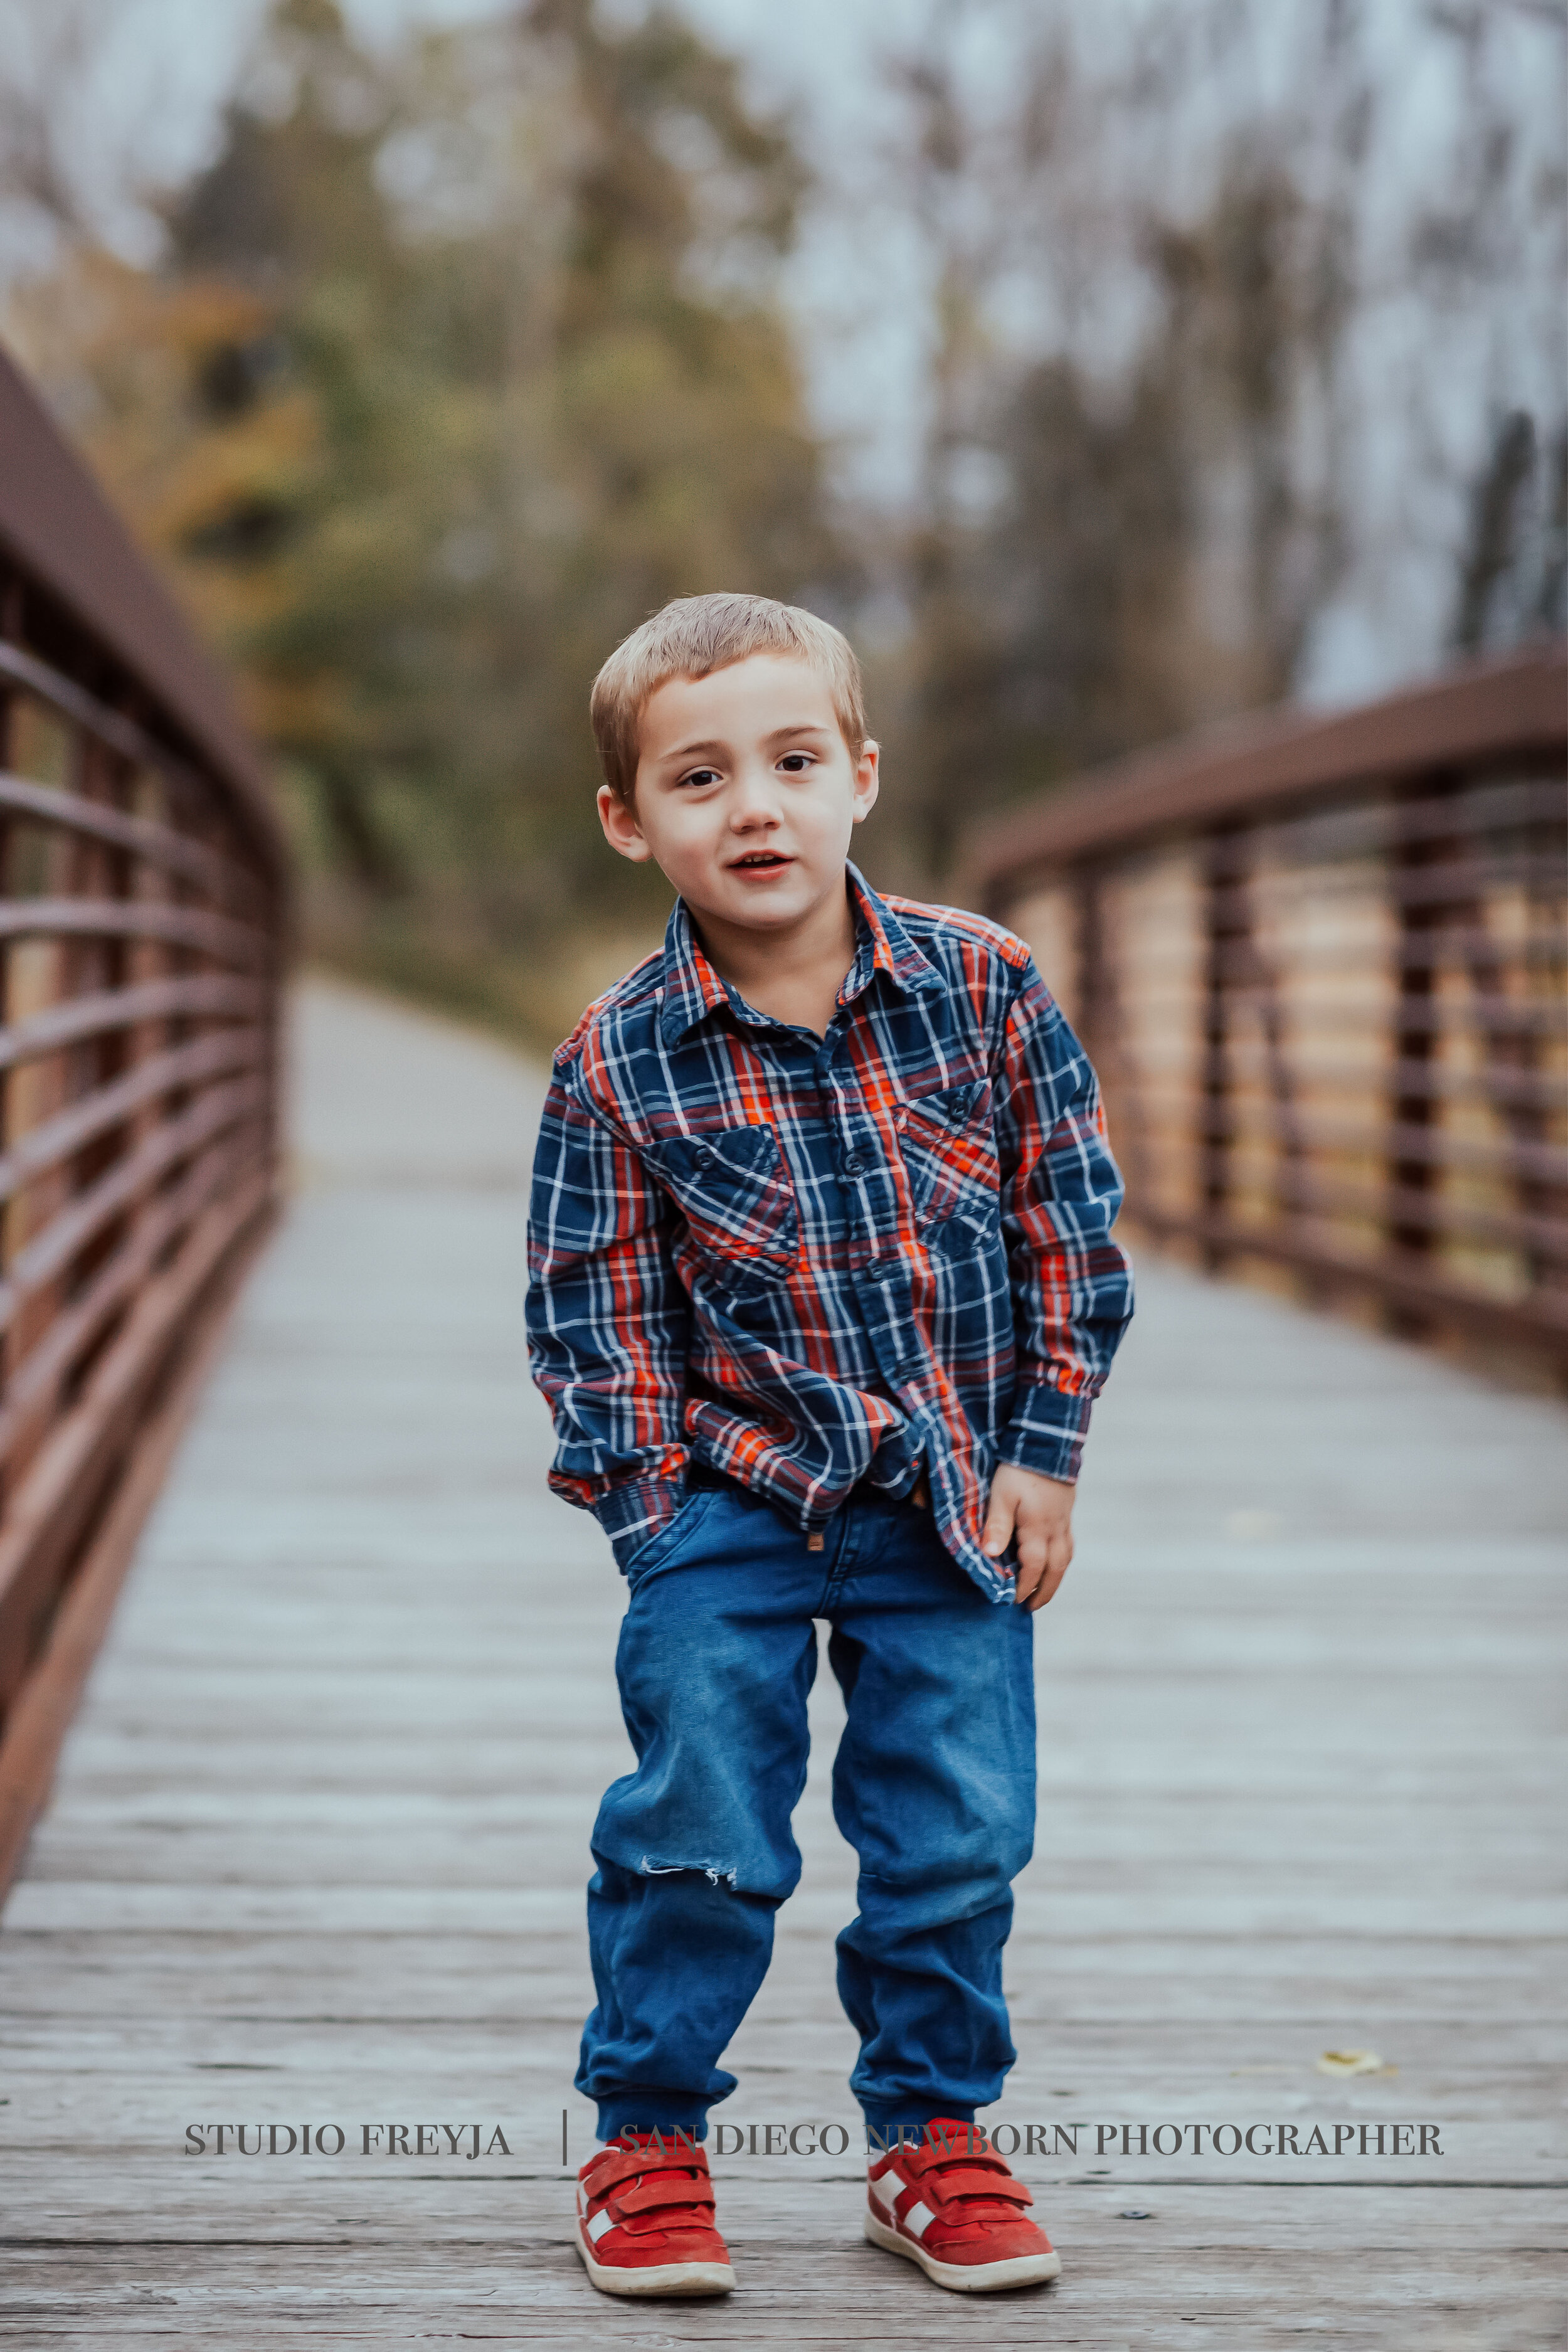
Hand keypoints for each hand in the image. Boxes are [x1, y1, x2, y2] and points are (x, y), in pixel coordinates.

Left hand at [981, 1463, 1074, 1610]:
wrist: (1047, 1442)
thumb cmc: (1018, 1469)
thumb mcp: (1001, 1495)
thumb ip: (997, 1525)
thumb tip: (989, 1555)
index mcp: (1038, 1529)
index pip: (1034, 1568)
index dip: (1024, 1587)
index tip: (1013, 1600)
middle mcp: (1055, 1529)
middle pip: (1056, 1569)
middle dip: (1045, 1591)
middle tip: (1033, 1606)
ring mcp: (1064, 1521)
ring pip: (1065, 1558)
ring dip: (1056, 1577)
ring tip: (1044, 1589)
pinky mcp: (1067, 1511)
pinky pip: (1068, 1544)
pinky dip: (1061, 1559)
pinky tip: (1054, 1560)